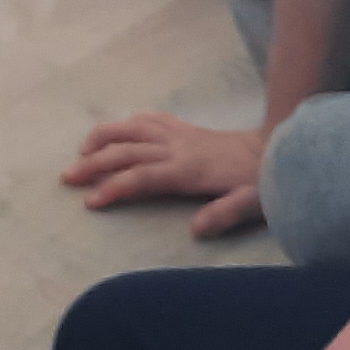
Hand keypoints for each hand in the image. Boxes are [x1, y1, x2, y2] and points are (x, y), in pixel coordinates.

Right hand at [62, 113, 269, 236]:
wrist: (281, 147)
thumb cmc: (266, 180)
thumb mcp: (253, 203)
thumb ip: (225, 214)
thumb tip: (196, 230)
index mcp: (188, 170)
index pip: (141, 177)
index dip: (113, 188)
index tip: (91, 201)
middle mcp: (177, 148)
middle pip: (126, 151)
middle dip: (94, 163)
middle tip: (68, 176)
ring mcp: (180, 135)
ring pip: (132, 128)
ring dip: (104, 137)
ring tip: (82, 150)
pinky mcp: (186, 128)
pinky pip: (151, 119)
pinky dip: (129, 123)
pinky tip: (119, 130)